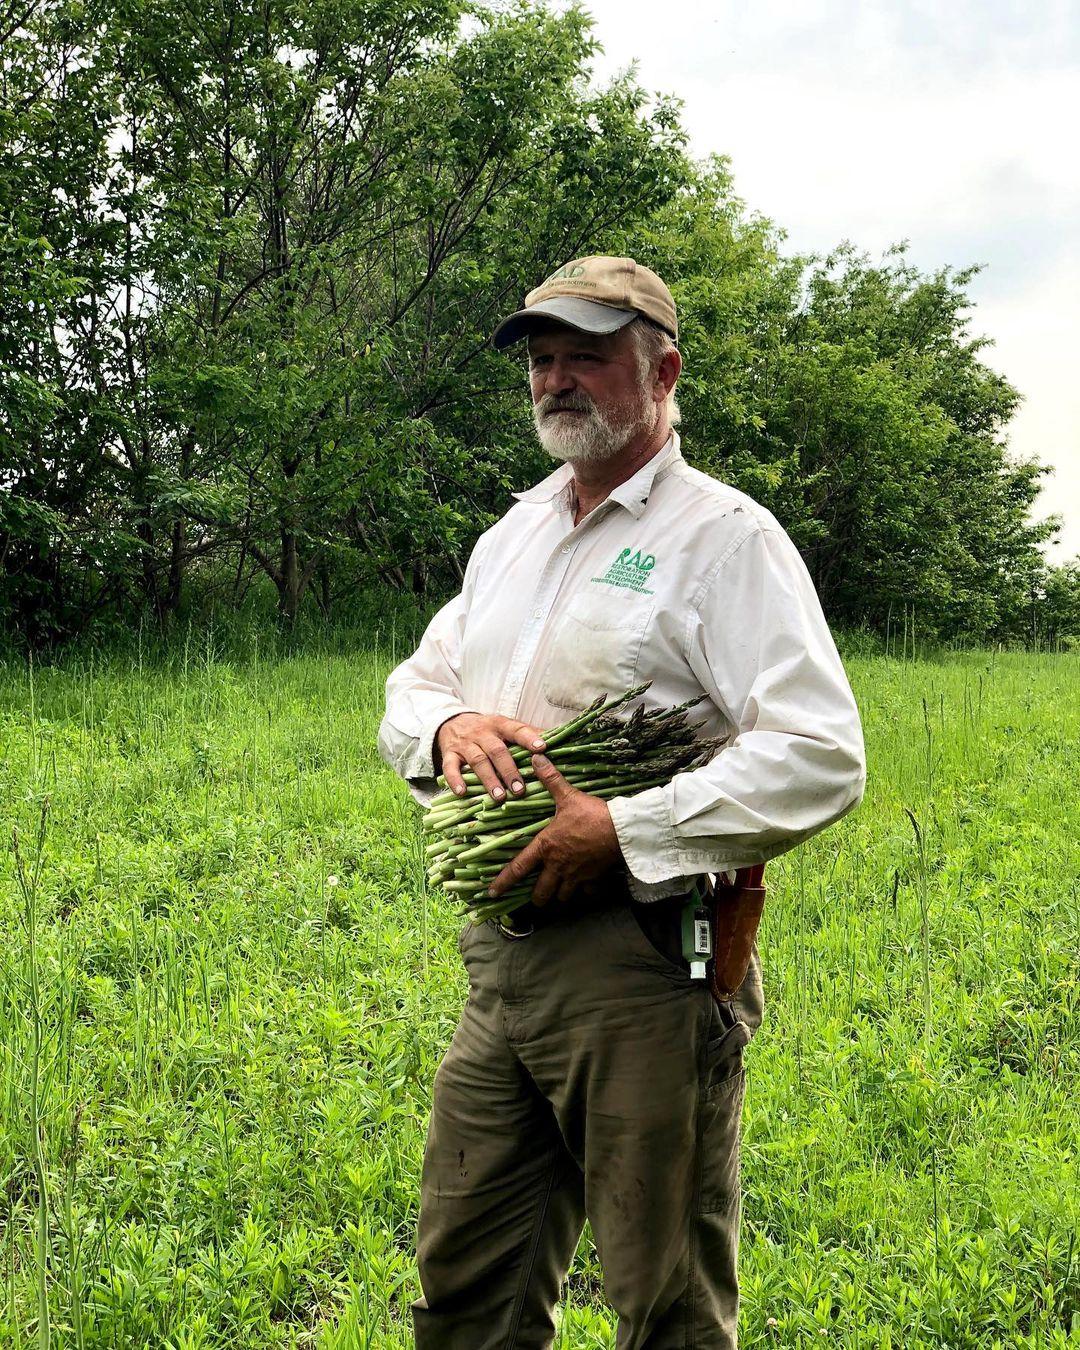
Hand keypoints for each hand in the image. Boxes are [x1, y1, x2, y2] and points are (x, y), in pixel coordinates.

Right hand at [436, 712, 547, 801]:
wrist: (453, 722)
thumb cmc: (488, 730)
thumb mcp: (506, 727)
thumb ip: (528, 733)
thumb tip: (557, 738)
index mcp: (500, 725)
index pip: (516, 730)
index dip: (529, 738)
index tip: (541, 749)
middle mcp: (483, 733)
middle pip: (497, 751)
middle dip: (509, 771)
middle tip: (520, 790)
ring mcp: (465, 744)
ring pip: (477, 761)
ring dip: (489, 779)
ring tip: (499, 797)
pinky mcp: (449, 753)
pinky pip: (450, 766)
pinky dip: (455, 779)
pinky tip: (462, 792)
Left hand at [487, 754, 622, 907]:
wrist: (621, 829)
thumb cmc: (590, 814)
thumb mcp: (567, 795)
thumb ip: (550, 779)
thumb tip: (536, 758)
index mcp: (546, 847)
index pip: (518, 868)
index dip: (503, 882)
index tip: (492, 893)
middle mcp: (557, 865)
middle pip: (541, 893)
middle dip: (537, 898)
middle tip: (535, 897)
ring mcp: (576, 875)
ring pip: (562, 897)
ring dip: (559, 895)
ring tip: (559, 891)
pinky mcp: (593, 878)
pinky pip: (587, 893)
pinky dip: (585, 892)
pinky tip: (586, 886)